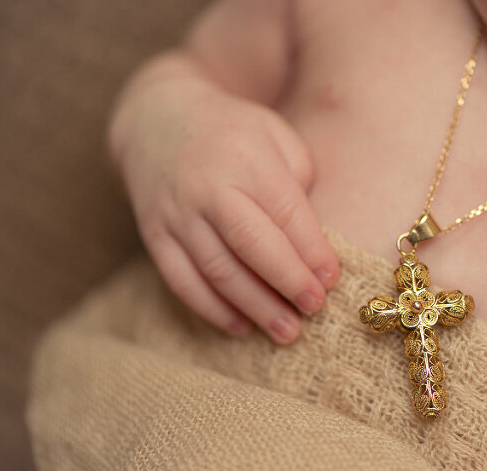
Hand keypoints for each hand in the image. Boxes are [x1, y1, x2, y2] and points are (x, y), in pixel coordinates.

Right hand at [110, 78, 338, 343]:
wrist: (157, 121)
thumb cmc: (235, 134)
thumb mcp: (276, 137)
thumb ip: (299, 182)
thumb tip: (314, 244)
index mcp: (246, 158)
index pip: (284, 212)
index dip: (311, 250)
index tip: (332, 280)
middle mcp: (207, 187)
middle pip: (250, 244)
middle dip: (287, 281)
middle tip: (315, 308)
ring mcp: (177, 214)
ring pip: (217, 270)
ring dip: (255, 307)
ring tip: (287, 332)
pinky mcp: (155, 235)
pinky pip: (181, 280)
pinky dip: (212, 309)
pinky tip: (241, 327)